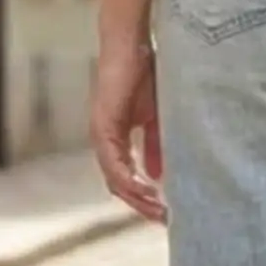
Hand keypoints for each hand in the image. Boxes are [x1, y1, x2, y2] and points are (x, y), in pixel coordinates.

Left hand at [91, 35, 165, 222]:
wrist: (133, 45)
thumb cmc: (146, 74)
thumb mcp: (157, 117)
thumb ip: (156, 146)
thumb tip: (159, 175)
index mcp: (116, 139)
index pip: (126, 177)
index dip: (143, 197)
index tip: (164, 211)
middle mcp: (105, 141)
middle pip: (118, 185)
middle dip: (141, 205)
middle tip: (163, 220)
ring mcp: (101, 135)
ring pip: (114, 178)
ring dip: (136, 198)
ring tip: (158, 210)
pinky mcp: (103, 126)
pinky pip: (114, 162)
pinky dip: (130, 178)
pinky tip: (147, 189)